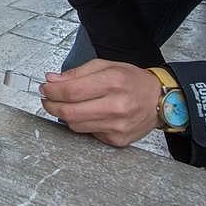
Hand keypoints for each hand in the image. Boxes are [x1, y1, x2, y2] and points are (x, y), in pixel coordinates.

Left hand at [40, 59, 161, 147]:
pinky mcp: (118, 140)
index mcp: (113, 82)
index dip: (52, 91)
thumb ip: (77, 73)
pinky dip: (81, 124)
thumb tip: (52, 80)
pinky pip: (89, 134)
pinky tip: (85, 114)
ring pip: (76, 125)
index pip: (71, 91)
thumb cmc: (132, 80)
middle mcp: (117, 105)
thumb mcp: (106, 66)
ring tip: (63, 105)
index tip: (45, 88)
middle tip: (46, 99)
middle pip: (70, 111)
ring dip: (63, 115)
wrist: (160, 101)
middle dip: (50, 105)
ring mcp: (118, 126)